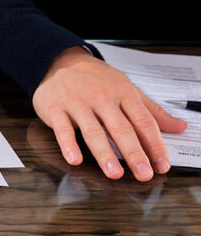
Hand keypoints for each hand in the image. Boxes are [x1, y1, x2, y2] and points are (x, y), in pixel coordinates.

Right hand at [33, 46, 187, 181]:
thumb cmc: (95, 78)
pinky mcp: (56, 110)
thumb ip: (152, 111)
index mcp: (123, 93)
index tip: (162, 165)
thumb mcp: (126, 89)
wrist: (60, 62)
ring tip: (115, 173)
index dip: (155, 145)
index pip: (144, 122)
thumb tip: (179, 127)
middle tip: (143, 173)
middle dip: (134, 153)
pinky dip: (69, 146)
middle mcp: (102, 99)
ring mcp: (78, 104)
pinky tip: (75, 159)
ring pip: (94, 131)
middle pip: (121, 129)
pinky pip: (63, 130)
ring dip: (105, 154)